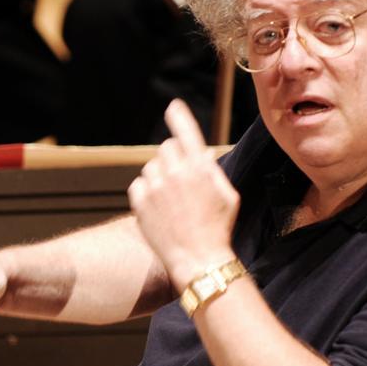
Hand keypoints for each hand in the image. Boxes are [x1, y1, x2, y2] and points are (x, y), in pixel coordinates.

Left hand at [127, 99, 238, 289]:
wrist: (199, 259)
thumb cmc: (218, 228)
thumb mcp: (227, 195)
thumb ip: (212, 170)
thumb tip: (200, 152)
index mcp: (199, 168)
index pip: (186, 131)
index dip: (179, 116)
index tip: (173, 106)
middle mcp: (176, 173)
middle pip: (167, 147)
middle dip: (174, 158)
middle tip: (182, 180)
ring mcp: (156, 188)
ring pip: (151, 166)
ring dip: (160, 176)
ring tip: (172, 201)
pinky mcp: (141, 203)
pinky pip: (139, 184)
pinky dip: (147, 192)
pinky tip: (160, 208)